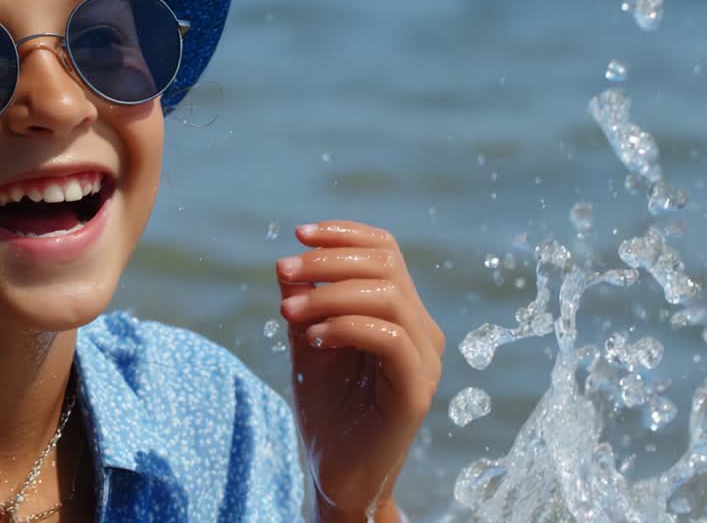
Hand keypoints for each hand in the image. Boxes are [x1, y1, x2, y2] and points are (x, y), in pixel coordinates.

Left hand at [276, 221, 443, 520]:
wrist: (335, 472)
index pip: (385, 251)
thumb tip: (286, 261)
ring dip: (329, 294)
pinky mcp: (415, 391)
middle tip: (282, 273)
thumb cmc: (327, 409)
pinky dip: (346, 325)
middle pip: (385, 265)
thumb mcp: (307, 343)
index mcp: (401, 314)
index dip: (344, 234)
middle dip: (327, 261)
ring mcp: (423, 361)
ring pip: (386, 296)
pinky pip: (388, 337)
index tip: (298, 235)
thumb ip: (302, 302)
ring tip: (288, 312)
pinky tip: (314, 338)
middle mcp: (420, 331)